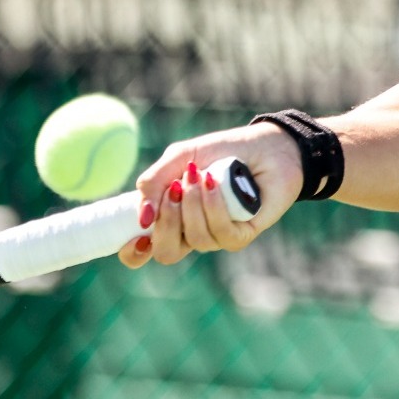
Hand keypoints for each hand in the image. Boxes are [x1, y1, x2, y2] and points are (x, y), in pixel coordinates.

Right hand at [117, 122, 302, 267]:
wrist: (266, 145)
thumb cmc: (223, 150)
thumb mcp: (181, 157)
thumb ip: (154, 182)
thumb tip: (141, 218)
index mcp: (171, 217)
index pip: (144, 250)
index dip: (132, 252)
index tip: (136, 234)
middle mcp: (191, 231)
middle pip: (166, 252)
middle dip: (166, 221)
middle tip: (176, 188)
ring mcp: (216, 235)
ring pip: (194, 239)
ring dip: (194, 204)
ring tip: (202, 175)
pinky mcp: (241, 235)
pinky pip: (221, 233)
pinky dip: (215, 206)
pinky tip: (217, 183)